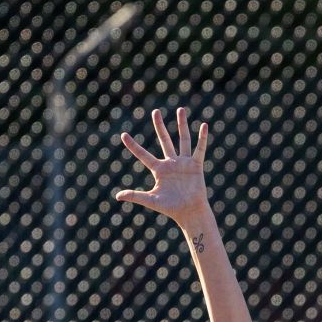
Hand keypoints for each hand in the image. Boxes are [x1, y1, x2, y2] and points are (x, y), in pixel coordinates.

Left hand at [116, 107, 208, 225]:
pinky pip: (199, 149)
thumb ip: (135, 196)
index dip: (133, 146)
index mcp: (159, 170)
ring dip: (182, 125)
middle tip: (155, 112)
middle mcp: (171, 163)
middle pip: (164, 140)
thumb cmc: (170, 208)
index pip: (143, 155)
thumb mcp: (151, 200)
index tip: (123, 135)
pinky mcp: (195, 165)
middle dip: (159, 126)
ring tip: (180, 109)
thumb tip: (117, 196)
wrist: (189, 212)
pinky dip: (202, 138)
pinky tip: (203, 125)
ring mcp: (183, 163)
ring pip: (182, 139)